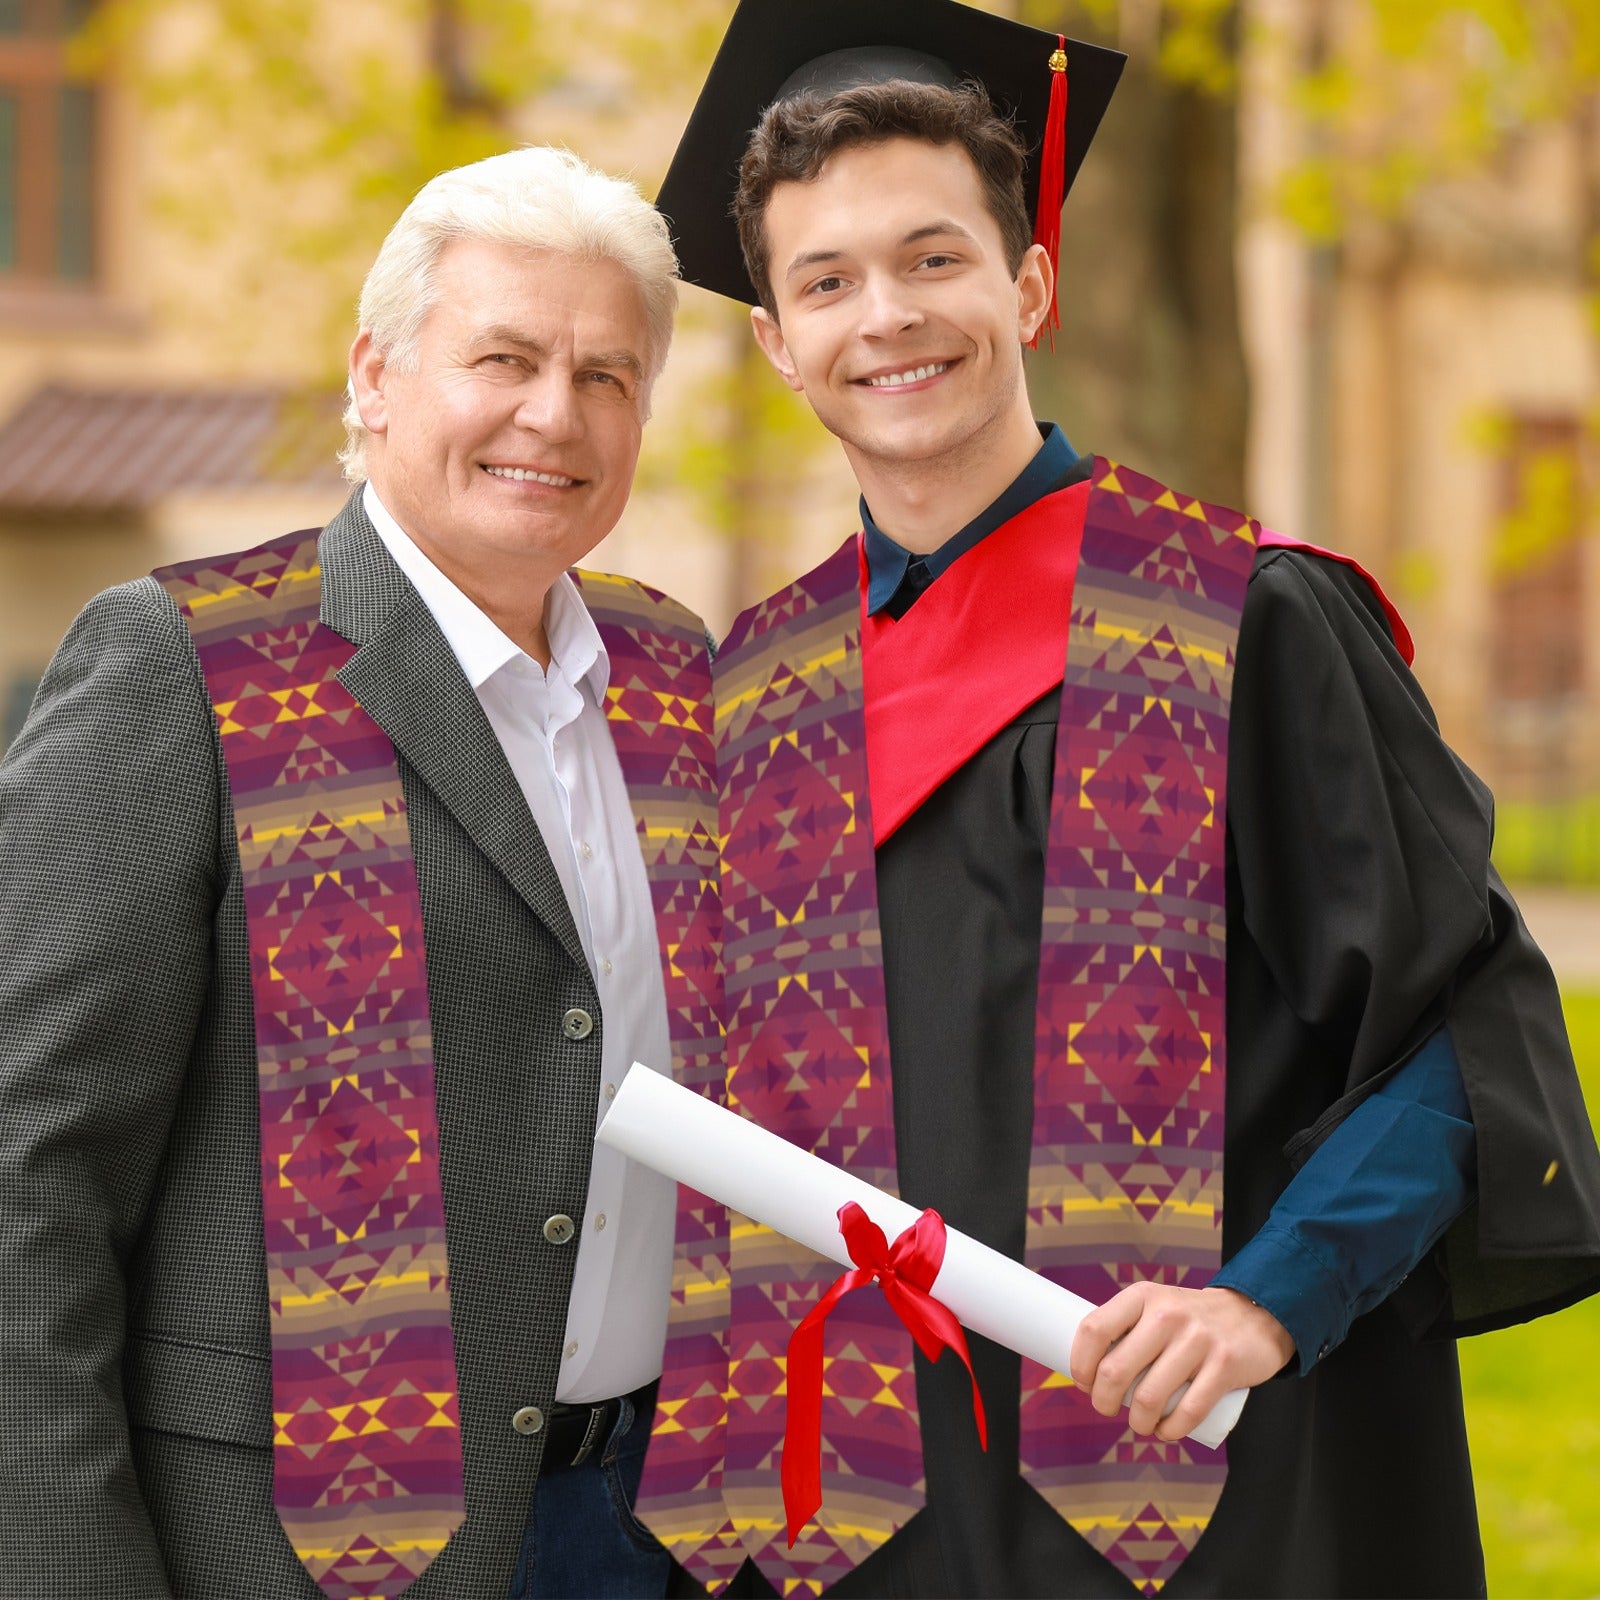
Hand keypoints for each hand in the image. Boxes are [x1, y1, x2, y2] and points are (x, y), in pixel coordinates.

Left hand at [1068, 1283, 1295, 1442]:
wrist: (1253, 1315)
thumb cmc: (1190, 1319)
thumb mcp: (1156, 1305)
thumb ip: (1127, 1327)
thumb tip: (1089, 1367)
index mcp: (1142, 1296)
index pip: (1094, 1329)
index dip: (1080, 1363)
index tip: (1084, 1382)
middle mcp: (1166, 1313)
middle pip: (1115, 1370)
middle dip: (1102, 1401)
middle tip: (1106, 1408)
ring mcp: (1197, 1339)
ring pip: (1149, 1398)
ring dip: (1137, 1423)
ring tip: (1139, 1424)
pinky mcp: (1224, 1366)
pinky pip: (1188, 1412)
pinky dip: (1170, 1431)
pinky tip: (1165, 1432)